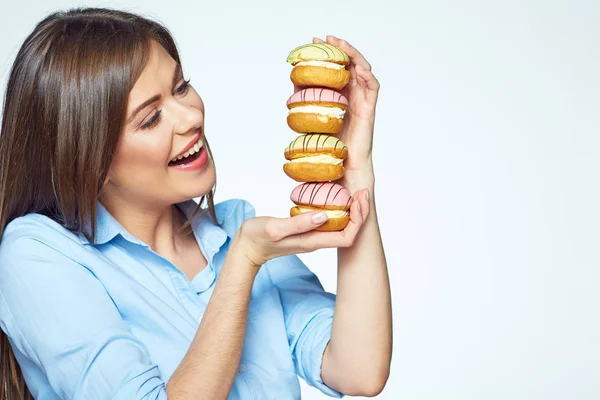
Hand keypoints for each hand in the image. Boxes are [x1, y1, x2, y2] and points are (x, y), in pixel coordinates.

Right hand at [233, 189, 370, 267]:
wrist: (246, 249)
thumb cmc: (257, 238)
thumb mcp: (274, 228)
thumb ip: (298, 224)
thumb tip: (325, 216)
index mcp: (313, 241)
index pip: (348, 237)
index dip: (359, 220)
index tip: (358, 199)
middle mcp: (317, 240)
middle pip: (350, 231)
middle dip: (360, 212)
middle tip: (363, 191)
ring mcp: (312, 236)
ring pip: (342, 226)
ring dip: (352, 210)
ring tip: (355, 191)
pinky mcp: (307, 230)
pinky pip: (330, 221)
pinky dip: (338, 208)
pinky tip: (336, 195)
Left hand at [293, 35, 379, 175]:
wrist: (343, 165)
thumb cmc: (331, 145)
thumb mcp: (316, 118)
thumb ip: (310, 102)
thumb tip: (293, 85)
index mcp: (341, 95)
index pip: (336, 68)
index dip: (328, 54)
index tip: (314, 43)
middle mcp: (353, 95)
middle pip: (350, 65)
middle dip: (340, 48)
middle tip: (326, 38)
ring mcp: (363, 101)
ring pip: (363, 71)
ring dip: (354, 55)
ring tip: (342, 45)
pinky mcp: (369, 109)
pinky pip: (372, 87)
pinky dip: (367, 75)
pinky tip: (358, 68)